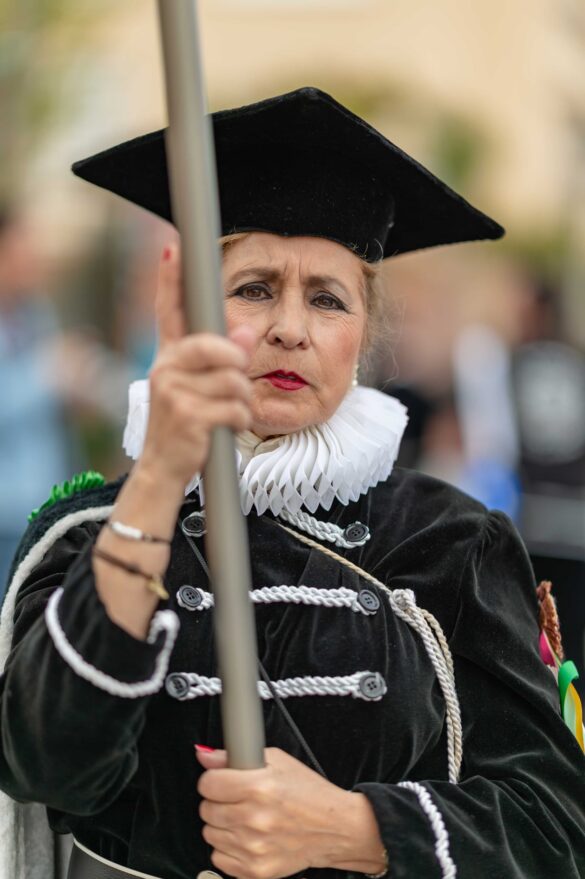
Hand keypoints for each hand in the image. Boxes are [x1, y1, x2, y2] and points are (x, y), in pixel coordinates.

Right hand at [138, 242, 255, 488]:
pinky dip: (238, 421)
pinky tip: (223, 428)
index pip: (169, 311)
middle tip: (233, 387)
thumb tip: (245, 332)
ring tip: (225, 413)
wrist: (165, 466)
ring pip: (234, 381)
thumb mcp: (204, 388)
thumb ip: (223, 357)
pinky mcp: (186, 415)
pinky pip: (234, 408)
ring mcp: (172, 391)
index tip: (172, 247)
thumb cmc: (188, 424)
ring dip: (241, 401)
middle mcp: (165, 367)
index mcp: (170, 356)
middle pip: (219, 349)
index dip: (170, 279)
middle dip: (237, 369)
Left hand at [196, 746, 386, 878]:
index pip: (208, 784)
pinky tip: (246, 838)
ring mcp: (254, 847)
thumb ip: (237, 756)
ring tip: (245, 819)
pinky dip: (228, 849)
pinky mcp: (256, 870)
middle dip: (218, 801)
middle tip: (237, 799)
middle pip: (206, 809)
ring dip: (223, 825)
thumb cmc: (309, 793)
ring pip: (210, 834)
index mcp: (259, 787)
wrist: (335, 828)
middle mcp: (255, 818)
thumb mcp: (279, 762)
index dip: (213, 780)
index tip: (220, 781)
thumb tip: (205, 757)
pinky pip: (219, 858)